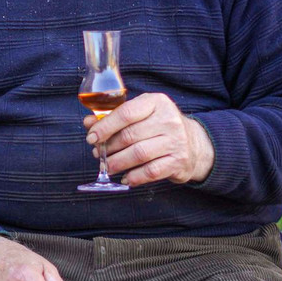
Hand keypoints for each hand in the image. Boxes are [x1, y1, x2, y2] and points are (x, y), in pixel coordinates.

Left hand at [84, 92, 214, 186]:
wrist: (193, 143)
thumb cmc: (158, 126)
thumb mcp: (140, 114)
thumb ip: (114, 116)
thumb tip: (88, 123)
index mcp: (156, 102)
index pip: (126, 113)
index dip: (105, 126)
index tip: (91, 137)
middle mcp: (168, 120)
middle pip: (130, 135)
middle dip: (109, 147)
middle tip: (98, 154)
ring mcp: (176, 141)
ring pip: (139, 154)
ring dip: (118, 162)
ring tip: (108, 166)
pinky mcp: (178, 161)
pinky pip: (151, 171)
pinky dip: (134, 177)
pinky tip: (125, 178)